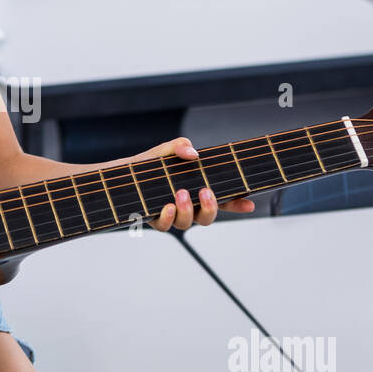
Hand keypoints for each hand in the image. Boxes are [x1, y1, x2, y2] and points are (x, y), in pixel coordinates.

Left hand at [138, 137, 255, 231]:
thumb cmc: (150, 165)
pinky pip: (164, 226)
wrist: (123, 175)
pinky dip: (168, 218)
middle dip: (210, 208)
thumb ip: (181, 145)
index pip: (223, 200)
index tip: (249, 203)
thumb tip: (193, 153)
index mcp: (197, 192)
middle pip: (207, 218)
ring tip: (181, 194)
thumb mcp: (167, 150)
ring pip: (187, 224)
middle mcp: (187, 206)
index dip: (237, 204)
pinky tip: (168, 207)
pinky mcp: (154, 219)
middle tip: (205, 192)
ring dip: (187, 211)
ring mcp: (172, 215)